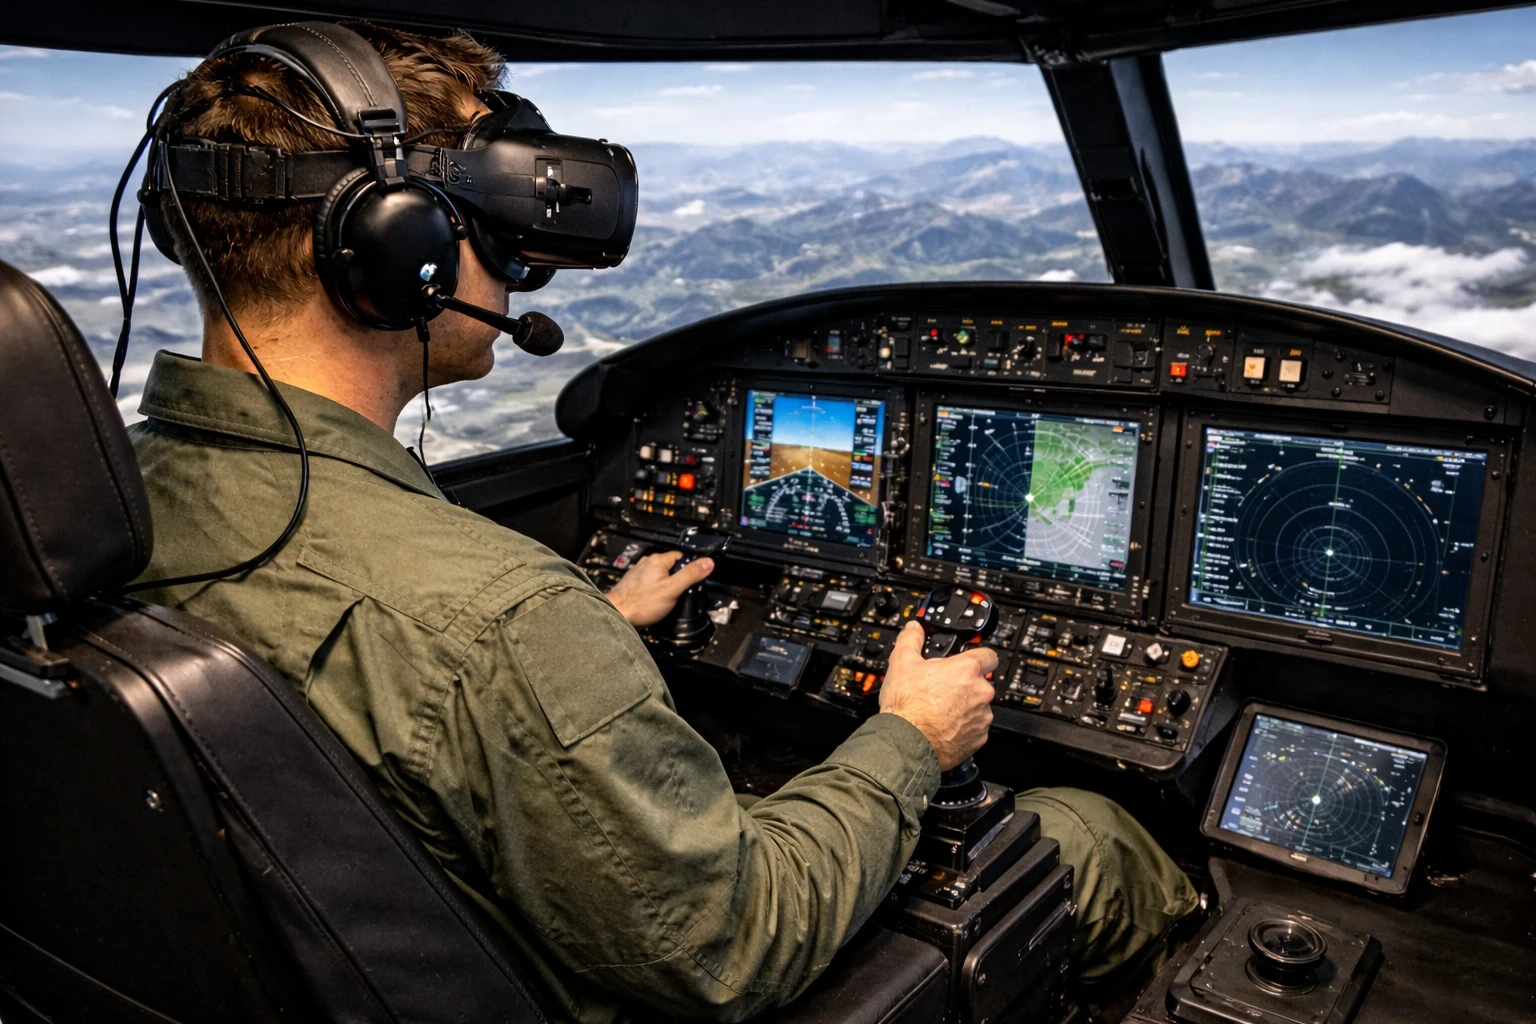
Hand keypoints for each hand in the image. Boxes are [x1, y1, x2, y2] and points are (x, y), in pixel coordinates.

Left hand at [605, 551, 714, 626]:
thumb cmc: (642, 603)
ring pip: (659, 576)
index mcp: (657, 560)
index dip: (689, 569)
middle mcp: (646, 563)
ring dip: (665, 586)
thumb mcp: (673, 589)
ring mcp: (638, 573)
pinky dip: (654, 592)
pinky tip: (654, 602)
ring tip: (666, 600)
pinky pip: (649, 584)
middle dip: (677, 579)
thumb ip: (691, 574)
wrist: (616, 614)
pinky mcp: (633, 584)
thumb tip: (708, 562)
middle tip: (680, 594)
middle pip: (670, 567)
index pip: (681, 557)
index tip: (693, 581)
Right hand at [879, 621, 996, 769]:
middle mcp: (980, 692)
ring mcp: (982, 717)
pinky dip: (963, 727)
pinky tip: (944, 726)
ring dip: (965, 706)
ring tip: (940, 710)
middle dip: (964, 684)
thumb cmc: (907, 707)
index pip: (988, 655)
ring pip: (978, 706)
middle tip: (942, 689)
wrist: (906, 743)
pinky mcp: (979, 738)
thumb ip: (911, 640)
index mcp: (967, 670)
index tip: (969, 660)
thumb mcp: (902, 663)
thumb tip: (914, 630)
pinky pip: (975, 728)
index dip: (978, 656)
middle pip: (980, 682)